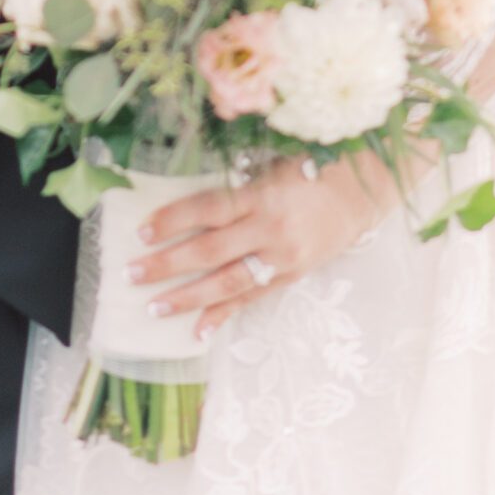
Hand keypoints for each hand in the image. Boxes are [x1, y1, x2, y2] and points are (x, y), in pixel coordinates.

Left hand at [127, 153, 398, 339]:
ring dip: (188, 297)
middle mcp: (270, 230)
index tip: (141, 230)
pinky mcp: (291, 278)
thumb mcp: (272, 163)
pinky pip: (251, 300)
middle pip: (210, 252)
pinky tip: (198, 331)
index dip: (173, 220)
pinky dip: (224, 315)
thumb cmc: (312, 167)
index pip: (208, 209)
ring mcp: (282, 260)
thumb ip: (236, 183)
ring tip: (154, 306)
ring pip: (227, 283)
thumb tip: (188, 202)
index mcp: (263, 194)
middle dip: (167, 264)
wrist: (363, 192)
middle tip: (131, 274)